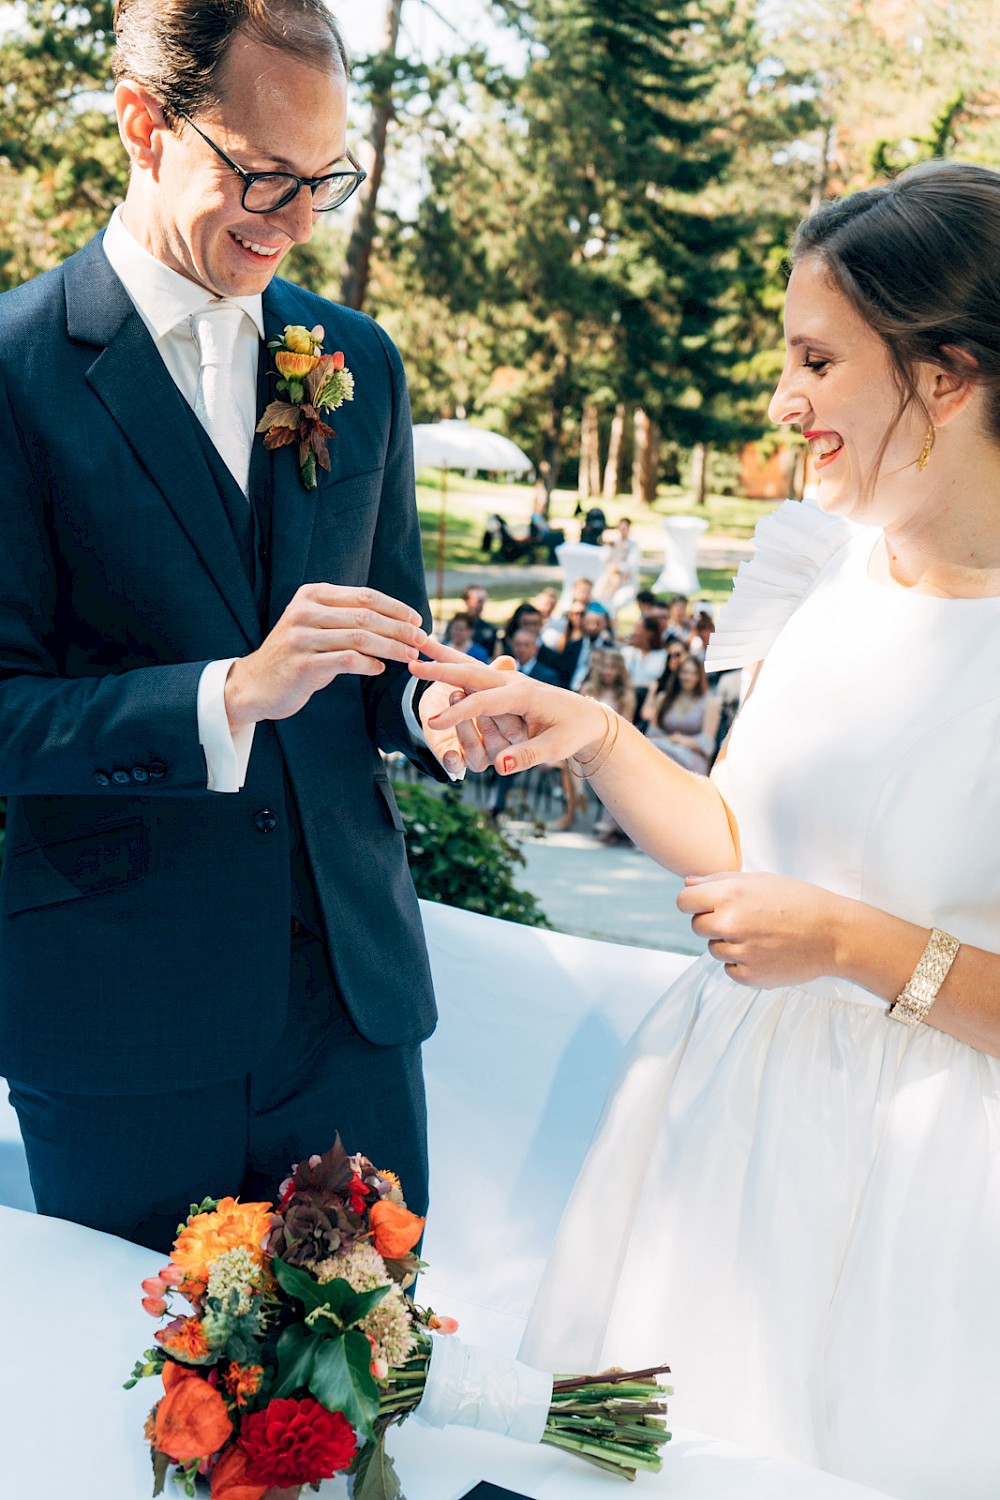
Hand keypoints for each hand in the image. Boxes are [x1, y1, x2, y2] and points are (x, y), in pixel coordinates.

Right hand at [225, 584, 425, 729]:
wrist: (255, 684)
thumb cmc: (295, 655)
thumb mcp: (316, 626)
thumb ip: (346, 617)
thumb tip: (397, 621)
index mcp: (312, 595)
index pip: (364, 596)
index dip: (395, 607)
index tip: (417, 620)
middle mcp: (305, 612)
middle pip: (366, 616)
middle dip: (400, 629)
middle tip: (421, 640)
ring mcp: (302, 637)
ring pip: (360, 638)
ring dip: (391, 648)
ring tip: (409, 657)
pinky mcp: (302, 664)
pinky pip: (346, 661)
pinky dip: (369, 665)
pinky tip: (380, 670)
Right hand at [409, 636, 606, 772]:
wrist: (586, 715)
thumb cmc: (572, 732)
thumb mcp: (555, 748)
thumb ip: (526, 756)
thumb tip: (497, 766)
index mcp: (523, 695)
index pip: (483, 704)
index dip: (458, 715)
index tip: (433, 724)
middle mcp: (511, 682)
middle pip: (470, 672)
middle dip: (441, 668)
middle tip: (412, 663)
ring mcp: (506, 680)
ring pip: (469, 665)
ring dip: (443, 654)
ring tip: (419, 644)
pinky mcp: (503, 683)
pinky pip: (473, 671)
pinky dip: (453, 660)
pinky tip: (435, 653)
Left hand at [676, 872, 848, 987]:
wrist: (834, 934)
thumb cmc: (800, 901)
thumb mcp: (761, 880)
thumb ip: (719, 880)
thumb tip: (688, 882)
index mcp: (730, 895)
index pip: (684, 901)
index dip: (695, 901)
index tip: (707, 903)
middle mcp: (730, 923)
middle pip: (697, 926)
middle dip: (713, 922)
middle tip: (743, 919)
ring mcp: (739, 952)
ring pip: (713, 949)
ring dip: (728, 943)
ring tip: (759, 936)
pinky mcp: (749, 976)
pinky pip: (729, 969)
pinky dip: (742, 963)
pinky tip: (765, 952)